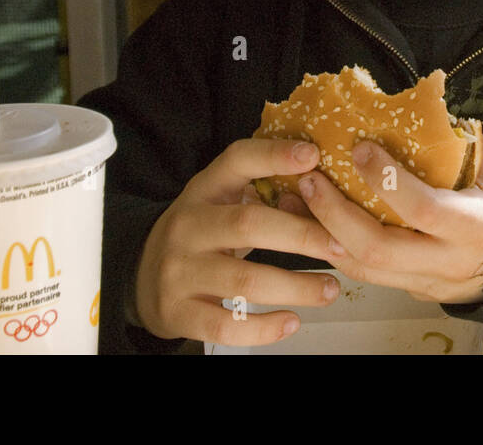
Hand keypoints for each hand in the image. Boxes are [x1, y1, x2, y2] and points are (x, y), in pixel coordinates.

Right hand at [133, 138, 349, 344]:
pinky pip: (226, 326)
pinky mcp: (178, 312)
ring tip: (329, 289)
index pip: (237, 161)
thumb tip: (328, 191)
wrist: (142, 277)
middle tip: (341, 246)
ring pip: (244, 280)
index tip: (313, 155)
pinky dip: (265, 329)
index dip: (273, 155)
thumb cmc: (202, 234)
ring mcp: (179, 270)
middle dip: (302, 235)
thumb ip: (262, 193)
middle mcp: (188, 225)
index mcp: (204, 190)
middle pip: (249, 224)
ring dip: (296, 287)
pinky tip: (292, 322)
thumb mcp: (220, 202)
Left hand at [295, 133, 482, 305]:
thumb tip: (415, 109)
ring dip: (322, 235)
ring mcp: (428, 282)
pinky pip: (366, 274)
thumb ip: (460, 142)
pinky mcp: (411, 290)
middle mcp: (450, 261)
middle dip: (335, 215)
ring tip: (295, 200)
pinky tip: (311, 221)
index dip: (387, 180)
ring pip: (364, 270)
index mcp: (477, 225)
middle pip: (380, 250)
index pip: (424, 209)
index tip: (361, 149)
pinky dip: (333, 247)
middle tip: (311, 180)